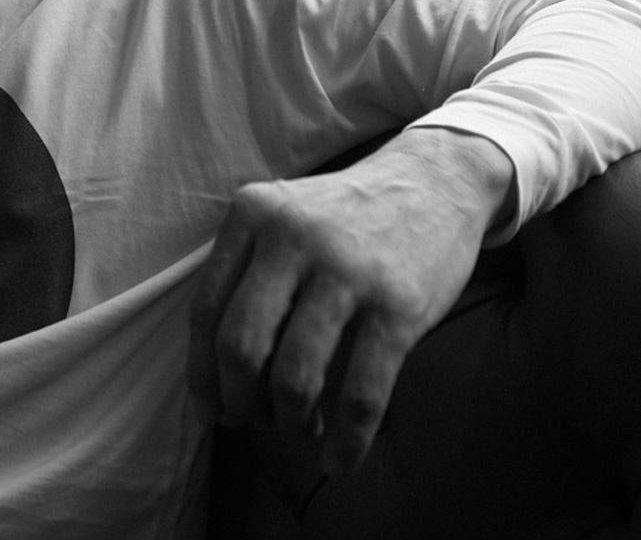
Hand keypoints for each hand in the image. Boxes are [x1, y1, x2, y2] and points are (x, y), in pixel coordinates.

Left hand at [187, 129, 513, 475]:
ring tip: (300, 428)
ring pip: (295, 377)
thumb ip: (246, 273)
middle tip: (252, 422)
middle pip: (241, 347)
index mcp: (253, 213)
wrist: (438, 179)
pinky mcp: (398, 304)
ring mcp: (347, 270)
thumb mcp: (284, 215)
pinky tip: (340, 461)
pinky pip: (361, 394)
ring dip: (290, 420)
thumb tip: (215, 381)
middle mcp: (293, 237)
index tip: (211, 410)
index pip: (206, 311)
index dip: (202, 374)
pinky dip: (346, 441)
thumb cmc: (346, 217)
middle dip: (240, 401)